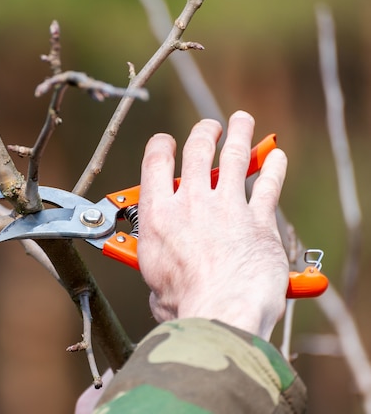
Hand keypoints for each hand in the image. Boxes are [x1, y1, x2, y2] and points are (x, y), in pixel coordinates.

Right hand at [137, 111, 288, 338]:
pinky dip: (274, 167)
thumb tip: (161, 285)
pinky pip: (268, 184)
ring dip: (239, 134)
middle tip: (210, 128)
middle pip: (197, 149)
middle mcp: (191, 202)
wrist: (222, 310)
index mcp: (159, 214)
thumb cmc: (185, 304)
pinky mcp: (259, 220)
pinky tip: (277, 157)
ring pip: (234, 156)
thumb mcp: (153, 284)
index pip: (156, 162)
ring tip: (241, 121)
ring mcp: (227, 207)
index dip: (161, 146)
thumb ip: (158, 271)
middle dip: (204, 132)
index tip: (166, 143)